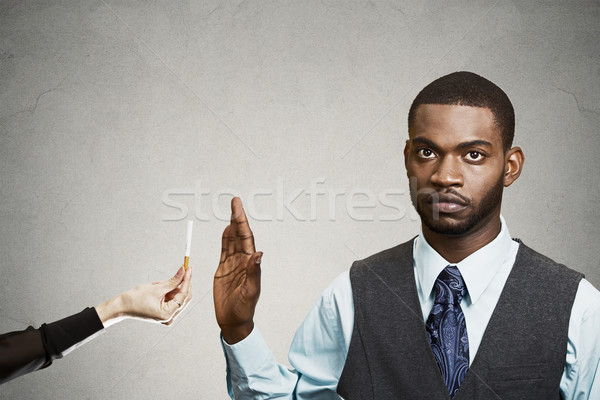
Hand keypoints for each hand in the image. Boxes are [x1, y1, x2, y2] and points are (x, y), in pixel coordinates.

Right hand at [96, 266, 191, 325]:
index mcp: (168, 314)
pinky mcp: (164, 313)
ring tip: (158, 284)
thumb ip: (173, 281)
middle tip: (183, 269)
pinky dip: (168, 291)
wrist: (122, 307)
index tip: (189, 268)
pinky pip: (172, 299)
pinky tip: (158, 287)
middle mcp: (170, 318)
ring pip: (178, 297)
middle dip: (182, 283)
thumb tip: (184, 270)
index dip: (187, 280)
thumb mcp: (156, 288)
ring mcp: (168, 316)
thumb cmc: (135, 299)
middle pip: (184, 297)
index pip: (183, 295)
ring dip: (172, 287)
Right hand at [214, 197, 262, 343]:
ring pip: (232, 240)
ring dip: (232, 225)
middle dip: (237, 217)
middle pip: (240, 235)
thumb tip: (258, 254)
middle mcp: (242, 261)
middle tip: (235, 200)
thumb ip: (253, 273)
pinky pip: (224, 251)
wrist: (233, 321)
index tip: (238, 207)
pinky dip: (225, 239)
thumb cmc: (244, 309)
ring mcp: (232, 264)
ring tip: (232, 210)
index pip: (246, 238)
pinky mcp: (223, 270)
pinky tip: (226, 230)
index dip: (242, 221)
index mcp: (250, 263)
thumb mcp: (250, 292)